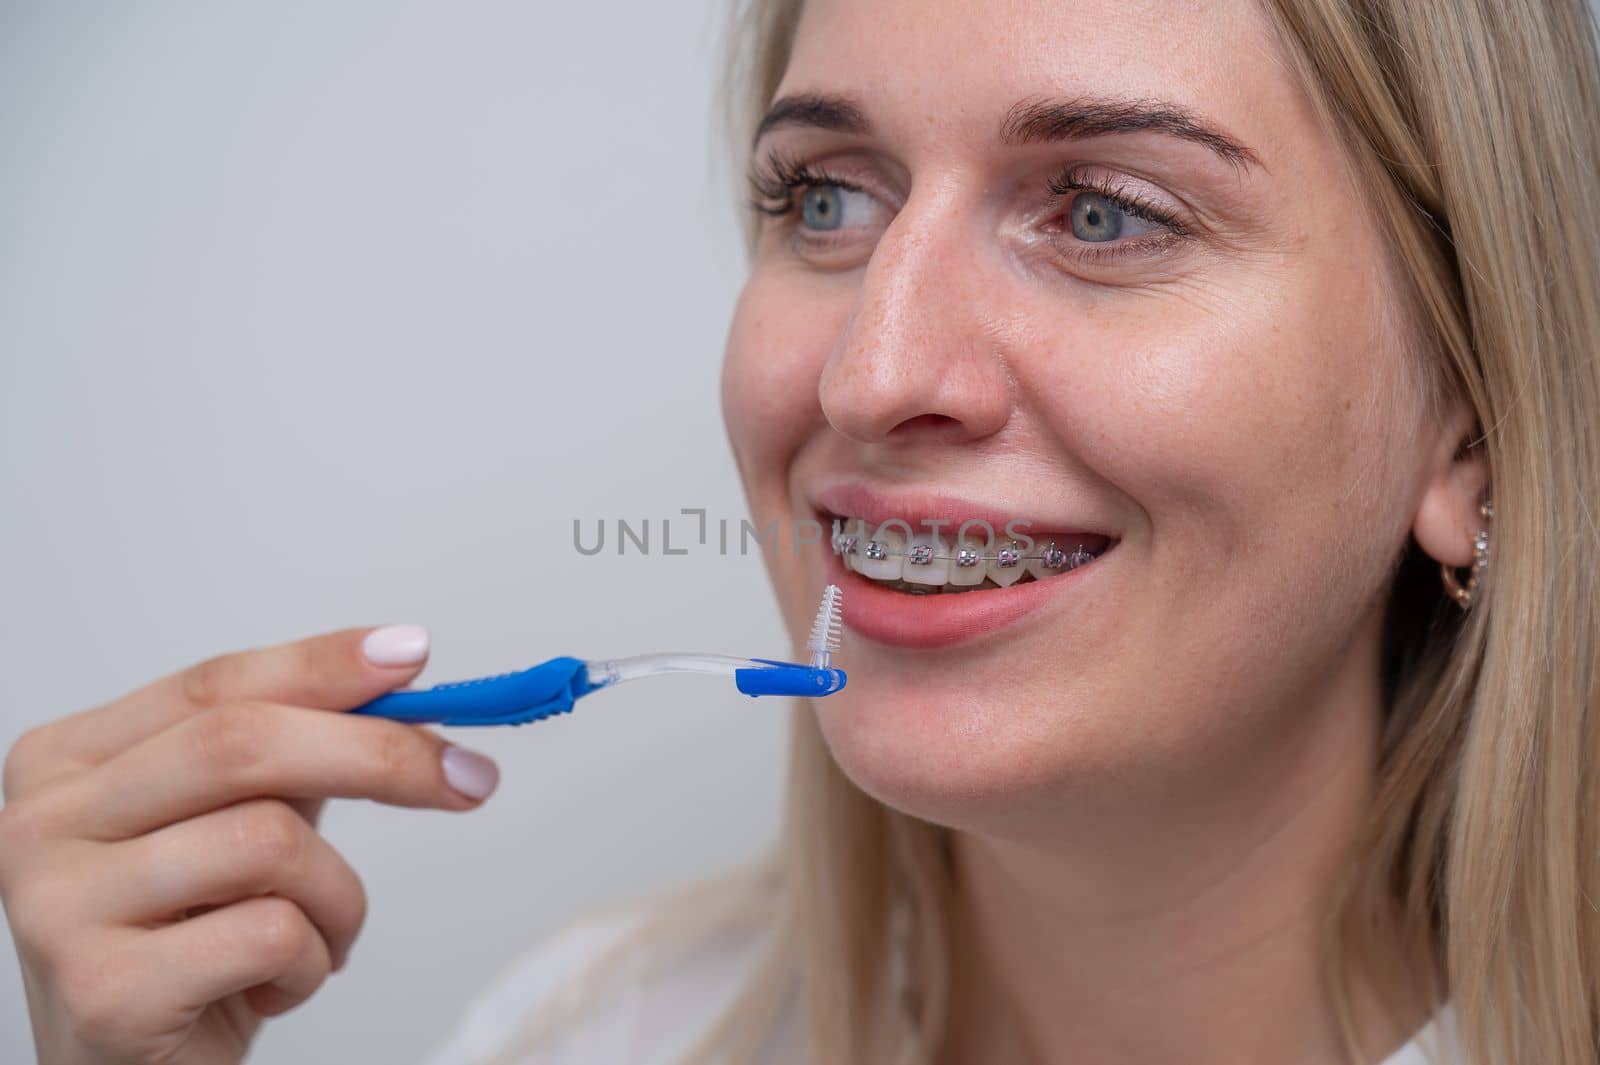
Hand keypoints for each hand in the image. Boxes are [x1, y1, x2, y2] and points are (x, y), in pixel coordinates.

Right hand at [0, 625, 499, 1064]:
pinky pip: (269, 933)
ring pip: (268, 842)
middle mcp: (43, 820)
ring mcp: (58, 904)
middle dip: (377, 754)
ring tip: (323, 936)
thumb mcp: (238, 823)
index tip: (412, 655)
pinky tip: (276, 984)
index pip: (216, 685)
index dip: (323, 664)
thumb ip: (297, 750)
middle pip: (240, 745)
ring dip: (339, 895)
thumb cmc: (190, 943)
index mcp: (71, 759)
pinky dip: (311, 960)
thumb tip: (401, 678)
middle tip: (466, 776)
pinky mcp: (102, 987)